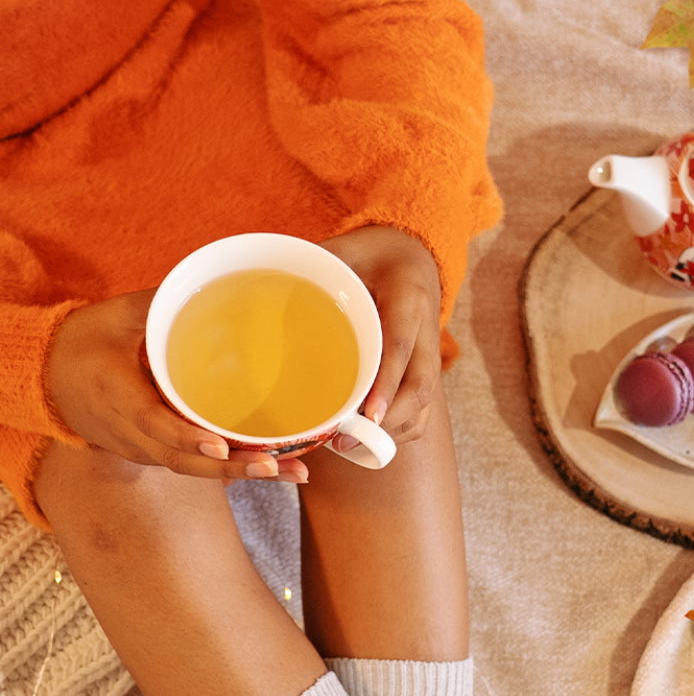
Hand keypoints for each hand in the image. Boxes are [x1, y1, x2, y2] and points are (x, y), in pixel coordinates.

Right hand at [48, 289, 308, 482]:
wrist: (47, 380)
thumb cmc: (83, 343)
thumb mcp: (115, 315)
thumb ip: (158, 303)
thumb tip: (208, 280)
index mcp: (117, 395)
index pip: (155, 424)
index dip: (187, 439)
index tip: (219, 446)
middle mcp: (130, 433)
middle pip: (184, 461)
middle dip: (232, 468)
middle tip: (277, 467)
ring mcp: (143, 449)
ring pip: (193, 470)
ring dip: (242, 474)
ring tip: (293, 472)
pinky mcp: (155, 453)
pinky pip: (193, 467)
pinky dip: (231, 470)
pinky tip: (274, 467)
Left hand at [320, 227, 442, 443]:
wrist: (412, 254)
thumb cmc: (370, 254)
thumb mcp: (342, 250)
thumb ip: (313, 270)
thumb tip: (261, 289)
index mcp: (408, 296)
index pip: (401, 346)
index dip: (386, 385)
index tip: (367, 417)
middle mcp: (427, 329)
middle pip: (420, 388)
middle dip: (388, 423)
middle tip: (346, 443)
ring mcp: (430, 353)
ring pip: (424, 406)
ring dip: (391, 433)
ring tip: (350, 445)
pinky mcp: (426, 370)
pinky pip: (421, 411)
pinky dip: (396, 430)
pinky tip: (364, 436)